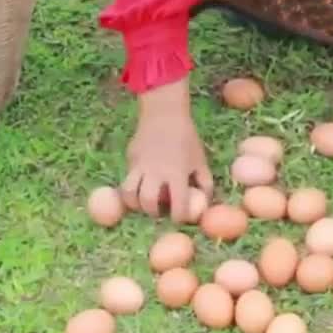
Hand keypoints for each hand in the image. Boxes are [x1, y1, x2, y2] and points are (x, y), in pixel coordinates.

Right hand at [121, 77, 213, 221]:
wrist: (165, 114)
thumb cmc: (186, 139)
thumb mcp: (200, 160)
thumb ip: (204, 182)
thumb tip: (205, 202)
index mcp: (177, 174)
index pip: (177, 205)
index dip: (179, 217)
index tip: (179, 218)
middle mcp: (156, 172)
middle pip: (148, 203)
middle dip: (152, 213)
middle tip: (158, 212)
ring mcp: (139, 165)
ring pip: (129, 193)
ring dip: (134, 203)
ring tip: (142, 203)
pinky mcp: (130, 158)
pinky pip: (127, 177)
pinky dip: (131, 186)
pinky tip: (139, 185)